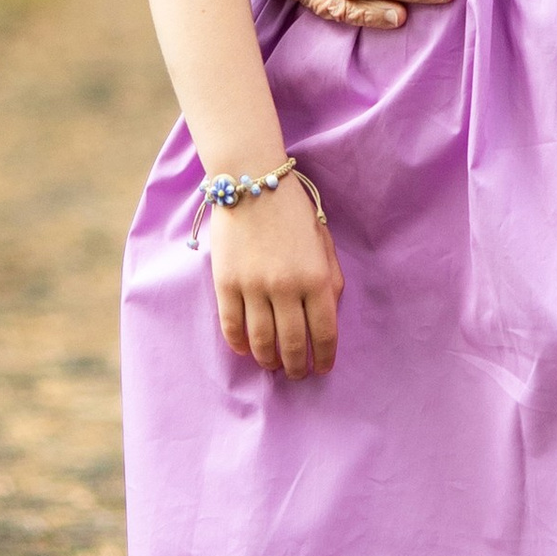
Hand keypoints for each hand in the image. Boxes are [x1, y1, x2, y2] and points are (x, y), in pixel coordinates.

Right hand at [209, 178, 343, 378]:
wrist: (252, 181)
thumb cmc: (293, 210)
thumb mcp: (323, 240)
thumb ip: (330, 277)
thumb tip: (328, 314)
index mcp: (316, 277)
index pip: (325, 332)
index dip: (325, 357)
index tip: (322, 368)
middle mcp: (286, 287)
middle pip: (293, 344)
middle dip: (297, 366)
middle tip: (296, 374)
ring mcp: (253, 287)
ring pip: (262, 341)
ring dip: (269, 361)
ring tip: (273, 366)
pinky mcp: (226, 284)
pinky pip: (232, 326)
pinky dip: (239, 345)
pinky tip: (247, 350)